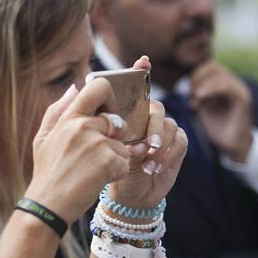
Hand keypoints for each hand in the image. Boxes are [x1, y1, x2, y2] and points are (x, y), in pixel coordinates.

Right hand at [27, 78, 129, 222]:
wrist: (47, 204)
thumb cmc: (46, 172)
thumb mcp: (43, 138)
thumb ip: (57, 110)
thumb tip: (74, 88)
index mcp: (69, 117)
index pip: (99, 87)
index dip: (110, 98)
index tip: (106, 114)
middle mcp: (83, 125)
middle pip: (117, 121)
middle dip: (113, 138)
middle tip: (96, 155)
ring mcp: (96, 143)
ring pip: (122, 145)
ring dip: (114, 159)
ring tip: (91, 172)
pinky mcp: (108, 162)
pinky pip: (125, 162)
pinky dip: (116, 173)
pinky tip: (96, 180)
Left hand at [107, 57, 188, 209]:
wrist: (128, 196)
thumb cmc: (110, 170)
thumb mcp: (97, 148)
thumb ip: (94, 123)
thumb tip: (78, 90)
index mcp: (126, 115)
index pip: (135, 88)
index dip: (140, 72)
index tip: (142, 62)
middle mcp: (146, 118)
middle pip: (155, 108)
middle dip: (151, 127)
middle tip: (145, 147)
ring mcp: (162, 131)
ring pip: (168, 125)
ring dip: (158, 145)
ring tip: (146, 163)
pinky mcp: (176, 145)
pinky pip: (179, 140)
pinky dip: (168, 154)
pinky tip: (154, 168)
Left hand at [189, 60, 252, 162]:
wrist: (232, 143)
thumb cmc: (215, 126)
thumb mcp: (201, 105)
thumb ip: (195, 92)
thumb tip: (181, 85)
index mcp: (222, 81)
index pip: (206, 65)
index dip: (193, 75)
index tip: (187, 92)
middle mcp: (231, 81)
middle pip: (210, 66)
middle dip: (195, 79)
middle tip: (191, 96)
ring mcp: (238, 88)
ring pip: (217, 73)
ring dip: (202, 85)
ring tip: (197, 101)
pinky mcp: (242, 98)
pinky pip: (227, 86)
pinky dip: (211, 89)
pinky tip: (200, 98)